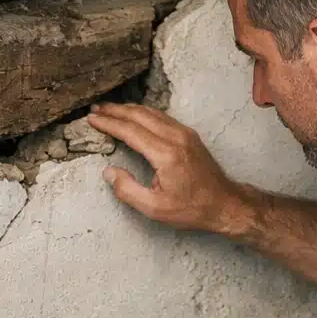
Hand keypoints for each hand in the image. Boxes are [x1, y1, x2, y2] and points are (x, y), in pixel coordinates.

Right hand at [87, 103, 251, 234]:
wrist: (224, 203)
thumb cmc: (191, 208)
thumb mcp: (154, 208)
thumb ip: (128, 190)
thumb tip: (109, 172)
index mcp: (166, 154)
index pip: (131, 131)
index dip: (109, 123)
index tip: (91, 119)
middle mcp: (176, 138)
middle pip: (140, 115)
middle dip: (115, 110)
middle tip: (95, 109)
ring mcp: (185, 133)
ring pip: (152, 112)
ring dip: (128, 109)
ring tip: (109, 109)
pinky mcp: (189, 135)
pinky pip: (162, 117)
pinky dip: (143, 113)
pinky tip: (134, 115)